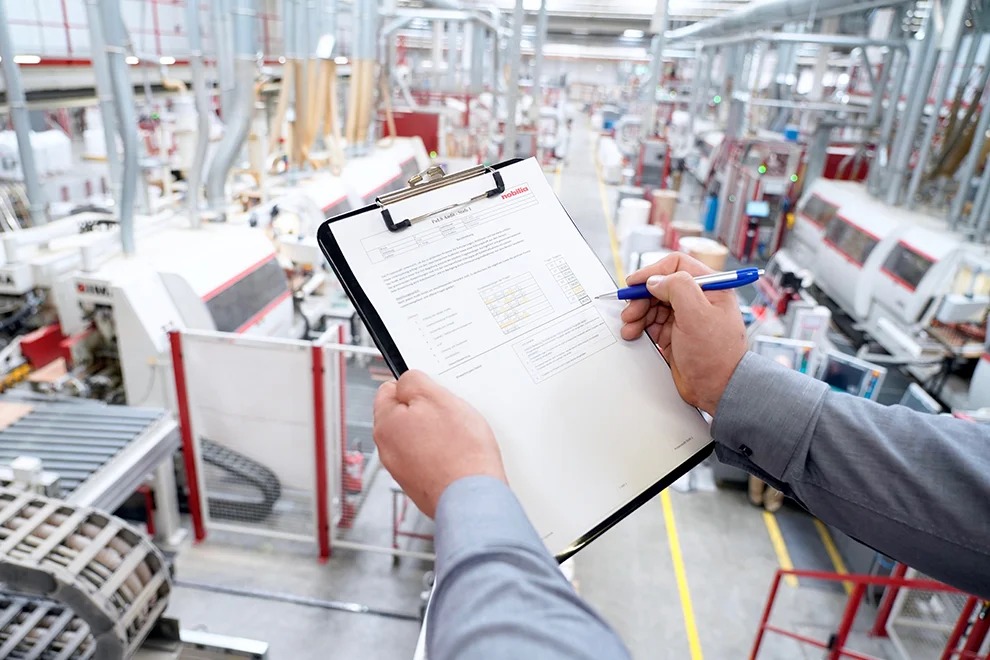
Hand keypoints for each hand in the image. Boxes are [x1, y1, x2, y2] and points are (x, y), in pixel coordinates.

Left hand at [373, 370, 506, 517]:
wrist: (474, 498)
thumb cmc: (460, 452)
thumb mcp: (438, 397)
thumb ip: (414, 381)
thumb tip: (405, 380)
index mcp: (385, 424)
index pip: (389, 390)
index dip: (413, 387)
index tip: (430, 389)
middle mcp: (388, 449)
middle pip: (406, 415)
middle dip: (427, 411)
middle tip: (450, 414)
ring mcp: (403, 470)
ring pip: (420, 437)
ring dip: (437, 433)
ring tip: (458, 438)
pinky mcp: (420, 484)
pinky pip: (430, 458)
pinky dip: (442, 454)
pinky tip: (458, 455)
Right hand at [619, 253, 746, 414]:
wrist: (718, 390)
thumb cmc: (717, 356)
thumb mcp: (698, 314)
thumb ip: (677, 288)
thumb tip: (655, 280)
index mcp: (710, 288)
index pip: (677, 266)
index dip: (653, 272)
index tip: (635, 283)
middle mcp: (697, 299)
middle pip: (660, 287)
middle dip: (641, 297)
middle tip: (630, 311)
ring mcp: (685, 317)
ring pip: (652, 305)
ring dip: (638, 313)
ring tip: (629, 326)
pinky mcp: (675, 334)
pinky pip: (651, 323)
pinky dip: (640, 326)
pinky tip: (633, 333)